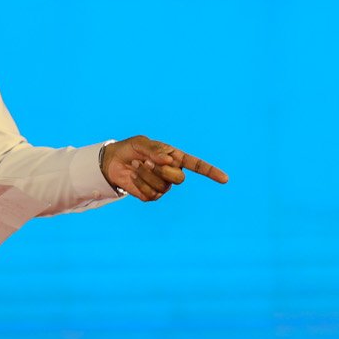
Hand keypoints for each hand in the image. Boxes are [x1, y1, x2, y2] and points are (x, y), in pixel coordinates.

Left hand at [99, 136, 227, 201]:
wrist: (114, 161)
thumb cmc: (131, 149)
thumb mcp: (141, 143)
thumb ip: (155, 150)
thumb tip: (168, 160)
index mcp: (175, 158)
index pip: (196, 166)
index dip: (211, 172)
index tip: (225, 179)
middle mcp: (172, 173)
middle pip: (179, 179)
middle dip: (163, 170)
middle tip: (147, 161)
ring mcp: (163, 186)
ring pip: (163, 186)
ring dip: (147, 174)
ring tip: (136, 165)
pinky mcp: (150, 196)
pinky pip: (150, 194)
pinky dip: (140, 183)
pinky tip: (133, 175)